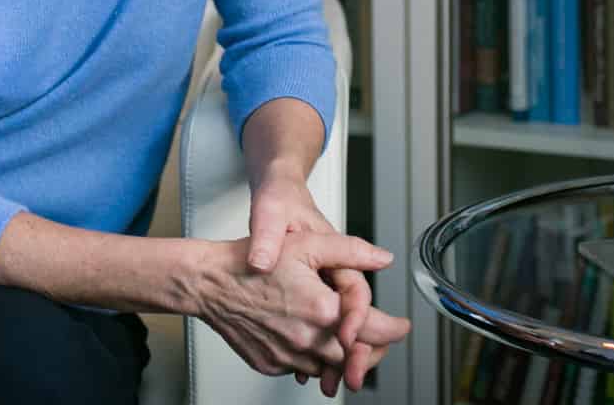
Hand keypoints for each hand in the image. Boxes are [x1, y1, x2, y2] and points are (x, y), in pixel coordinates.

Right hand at [194, 231, 406, 384]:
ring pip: (331, 369)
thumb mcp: (306, 245)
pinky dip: (311, 358)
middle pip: (357, 358)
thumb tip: (382, 258)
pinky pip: (302, 368)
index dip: (395, 329)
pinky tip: (307, 338)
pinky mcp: (271, 364)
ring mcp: (289, 356)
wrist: (211, 283)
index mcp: (323, 310)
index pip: (375, 330)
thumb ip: (350, 250)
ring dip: (343, 357)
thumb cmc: (252, 263)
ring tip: (345, 339)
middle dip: (373, 348)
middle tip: (379, 336)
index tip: (402, 326)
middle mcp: (309, 339)